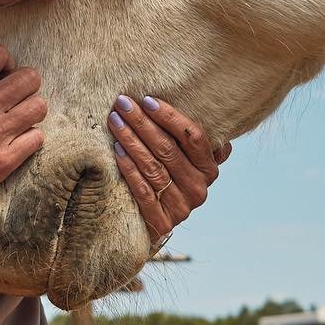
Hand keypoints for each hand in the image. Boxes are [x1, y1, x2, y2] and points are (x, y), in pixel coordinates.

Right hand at [0, 43, 45, 227]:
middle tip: (17, 99)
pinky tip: (17, 142)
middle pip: (30, 77)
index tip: (4, 76)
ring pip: (39, 106)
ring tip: (19, 120)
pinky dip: (30, 139)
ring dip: (32, 112)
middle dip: (26, 86)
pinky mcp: (5, 160)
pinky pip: (37, 137)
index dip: (7, 62)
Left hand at [106, 94, 229, 249]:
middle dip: (142, 123)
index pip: (193, 137)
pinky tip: (117, 150)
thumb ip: (192, 142)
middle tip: (123, 104)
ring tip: (115, 121)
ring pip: (153, 167)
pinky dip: (129, 168)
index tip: (147, 100)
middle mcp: (198, 188)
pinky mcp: (161, 221)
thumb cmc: (169, 181)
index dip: (170, 117)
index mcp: (208, 169)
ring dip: (131, 141)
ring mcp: (181, 207)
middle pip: (168, 149)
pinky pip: (142, 189)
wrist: (155, 224)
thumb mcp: (186, 161)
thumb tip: (205, 117)